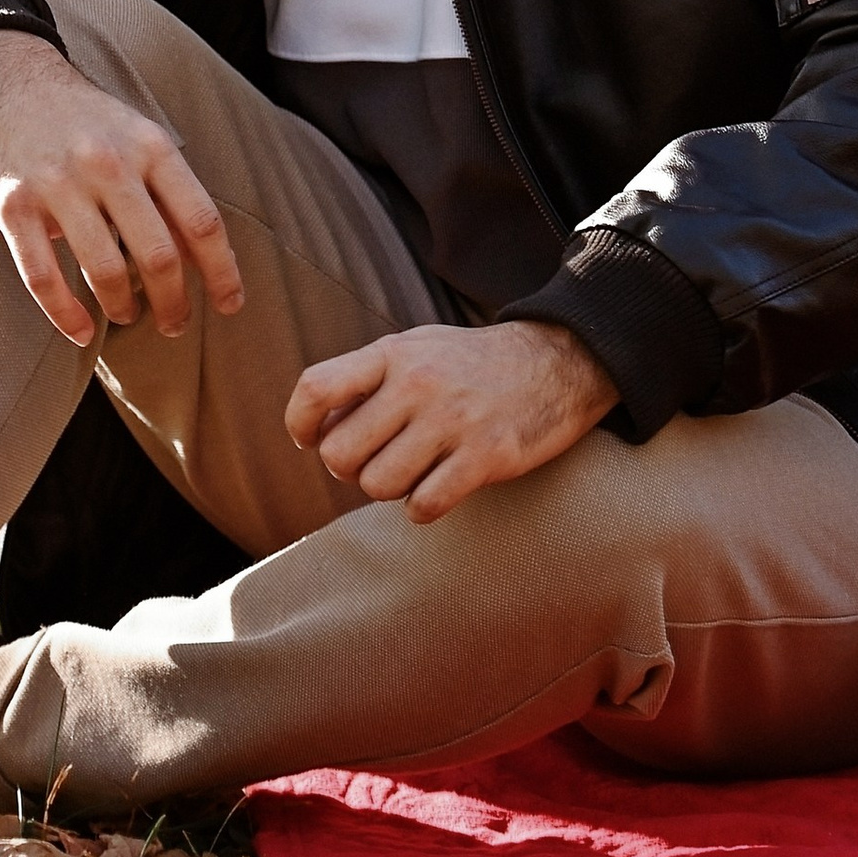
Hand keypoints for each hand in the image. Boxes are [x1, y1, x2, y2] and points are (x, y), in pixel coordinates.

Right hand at [0, 29, 243, 345]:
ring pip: (104, 270)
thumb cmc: (86, 120)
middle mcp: (108, 164)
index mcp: (150, 146)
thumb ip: (168, 190)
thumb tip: (206, 258)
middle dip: (173, 302)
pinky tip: (81, 331)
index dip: (222, 271)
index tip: (230, 305)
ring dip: (122, 307)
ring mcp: (58, 184)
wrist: (7, 80)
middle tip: (175, 324)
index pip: (200, 220)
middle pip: (158, 255)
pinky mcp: (14, 206)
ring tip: (127, 316)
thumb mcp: (137, 136)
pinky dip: (65, 314)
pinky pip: (42, 277)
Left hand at [283, 319, 614, 522]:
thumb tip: (316, 429)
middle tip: (375, 461)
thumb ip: (369, 380)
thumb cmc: (471, 363)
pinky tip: (438, 489)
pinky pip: (424, 506)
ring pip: (378, 486)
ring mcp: (452, 420)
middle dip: (350, 469)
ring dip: (389, 490)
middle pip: (339, 454)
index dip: (300, 423)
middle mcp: (417, 383)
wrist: (557, 362)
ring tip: (412, 472)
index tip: (310, 439)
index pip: (316, 387)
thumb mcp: (417, 348)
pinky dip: (423, 507)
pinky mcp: (485, 457)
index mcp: (394, 353)